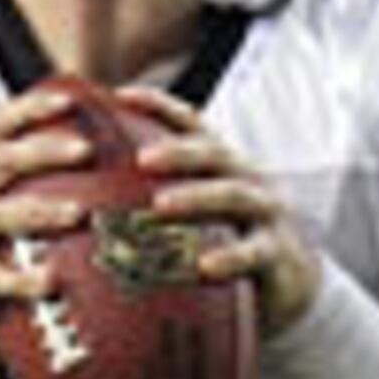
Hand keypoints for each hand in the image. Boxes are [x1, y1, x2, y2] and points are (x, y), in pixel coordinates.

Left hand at [113, 84, 326, 334]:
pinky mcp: (274, 253)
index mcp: (221, 163)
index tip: (120, 95)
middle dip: (177, 153)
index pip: (191, 124)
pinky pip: (252, 252)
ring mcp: (263, 213)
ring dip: (196, 198)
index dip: (160, 105)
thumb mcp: (199, 211)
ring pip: (233, 196)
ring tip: (160, 206)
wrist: (291, 283)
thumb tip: (87, 192)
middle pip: (212, 155)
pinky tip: (204, 267)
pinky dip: (229, 257)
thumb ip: (159, 196)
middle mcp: (245, 178)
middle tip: (140, 159)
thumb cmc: (227, 240)